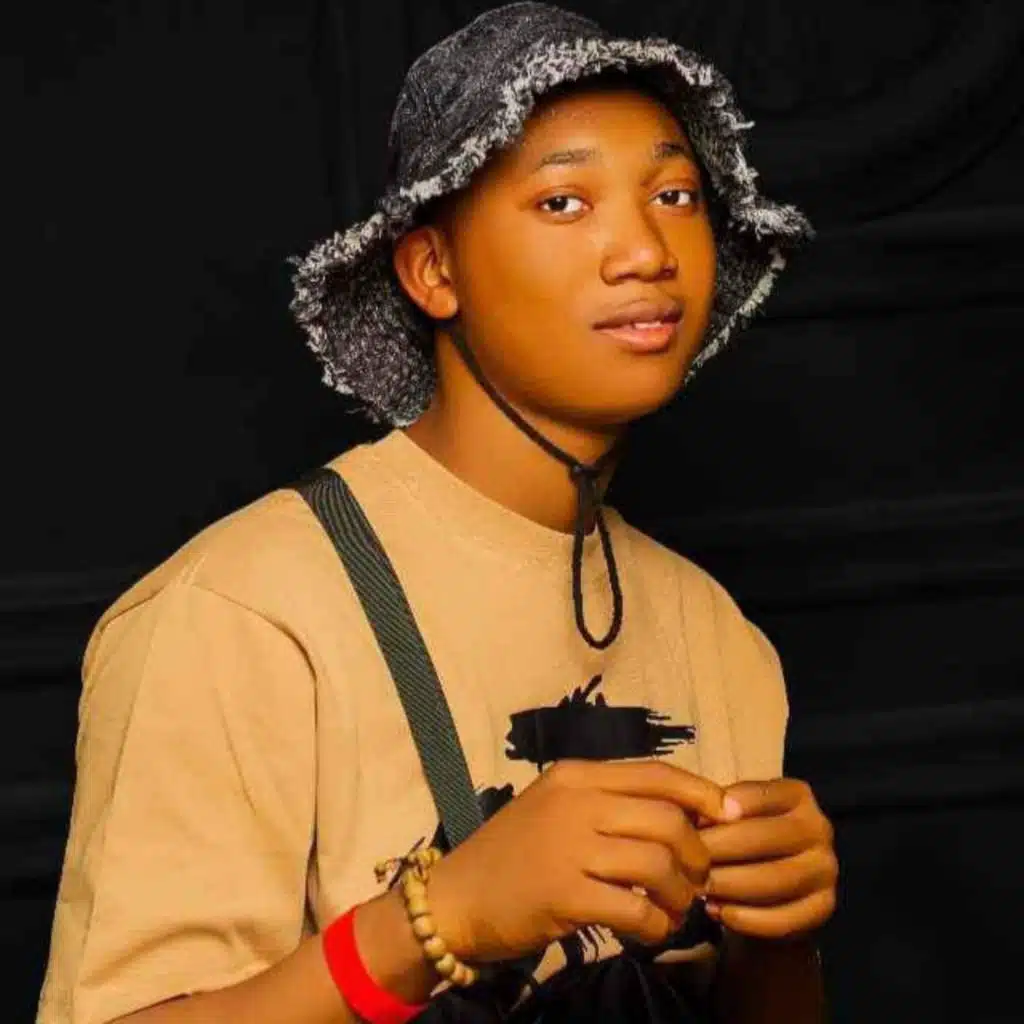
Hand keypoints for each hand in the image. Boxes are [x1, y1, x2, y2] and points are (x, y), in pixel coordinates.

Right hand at [423, 760, 734, 963]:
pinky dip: (656, 926)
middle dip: (696, 854)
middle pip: (667, 819)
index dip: (701, 793)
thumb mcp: (556, 808)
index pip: (656, 773)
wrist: (455, 897)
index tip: (728, 814)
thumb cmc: (513, 852)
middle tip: (696, 880)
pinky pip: (636, 910)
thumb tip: (681, 814)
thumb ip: (608, 804)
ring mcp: (569, 848)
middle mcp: (576, 803)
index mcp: (576, 775)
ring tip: (676, 909)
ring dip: (681, 894)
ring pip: (658, 864)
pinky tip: (651, 932)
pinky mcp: (565, 895)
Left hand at [699, 778, 837, 938]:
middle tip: (686, 862)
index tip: (689, 826)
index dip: (717, 811)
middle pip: (765, 837)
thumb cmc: (741, 838)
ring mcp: (826, 869)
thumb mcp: (731, 813)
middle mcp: (819, 827)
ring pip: (775, 879)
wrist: (770, 886)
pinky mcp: (825, 907)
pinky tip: (720, 913)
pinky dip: (747, 919)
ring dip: (730, 886)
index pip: (755, 796)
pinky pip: (785, 918)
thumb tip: (688, 817)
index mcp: (796, 794)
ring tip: (699, 888)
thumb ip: (713, 809)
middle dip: (719, 850)